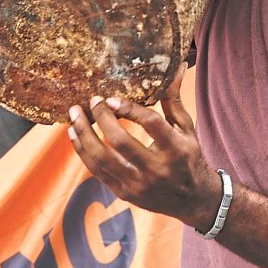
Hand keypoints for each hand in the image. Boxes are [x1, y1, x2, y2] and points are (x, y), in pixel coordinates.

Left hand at [67, 70, 219, 230]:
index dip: (129, 110)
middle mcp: (157, 169)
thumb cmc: (189, 158)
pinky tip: (75, 135)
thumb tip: (175, 69)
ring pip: (102, 158)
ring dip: (84, 135)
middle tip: (92, 101)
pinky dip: (83, 151)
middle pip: (121, 141)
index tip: (111, 99)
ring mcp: (139, 184)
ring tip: (74, 115)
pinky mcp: (125, 193)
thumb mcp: (187, 130)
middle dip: (102, 119)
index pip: (150, 124)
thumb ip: (174, 101)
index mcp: (176, 149)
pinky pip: (97, 171)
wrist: (192, 199)